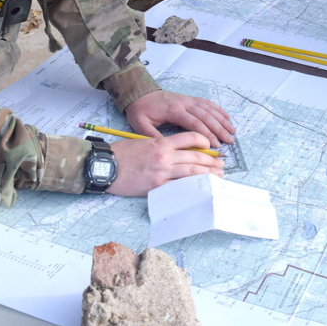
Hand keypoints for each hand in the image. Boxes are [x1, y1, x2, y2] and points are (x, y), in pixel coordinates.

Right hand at [107, 132, 222, 196]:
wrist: (105, 167)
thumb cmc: (121, 153)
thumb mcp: (142, 142)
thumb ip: (160, 146)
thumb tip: (178, 152)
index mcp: (161, 143)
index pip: (189, 138)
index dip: (203, 140)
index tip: (210, 145)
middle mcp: (164, 156)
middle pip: (195, 156)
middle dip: (211, 160)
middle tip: (221, 164)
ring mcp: (161, 172)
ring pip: (191, 172)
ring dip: (207, 173)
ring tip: (218, 175)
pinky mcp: (156, 186)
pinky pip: (179, 187)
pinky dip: (192, 186)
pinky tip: (201, 188)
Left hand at [125, 90, 234, 146]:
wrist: (139, 92)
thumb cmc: (140, 110)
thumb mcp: (140, 125)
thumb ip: (153, 137)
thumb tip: (168, 149)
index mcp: (174, 111)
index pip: (195, 123)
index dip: (207, 135)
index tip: (215, 145)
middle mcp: (185, 103)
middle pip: (207, 116)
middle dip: (219, 129)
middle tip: (230, 141)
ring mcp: (188, 99)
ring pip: (210, 109)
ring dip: (222, 120)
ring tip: (233, 131)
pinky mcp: (190, 98)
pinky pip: (207, 103)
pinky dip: (218, 110)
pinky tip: (227, 117)